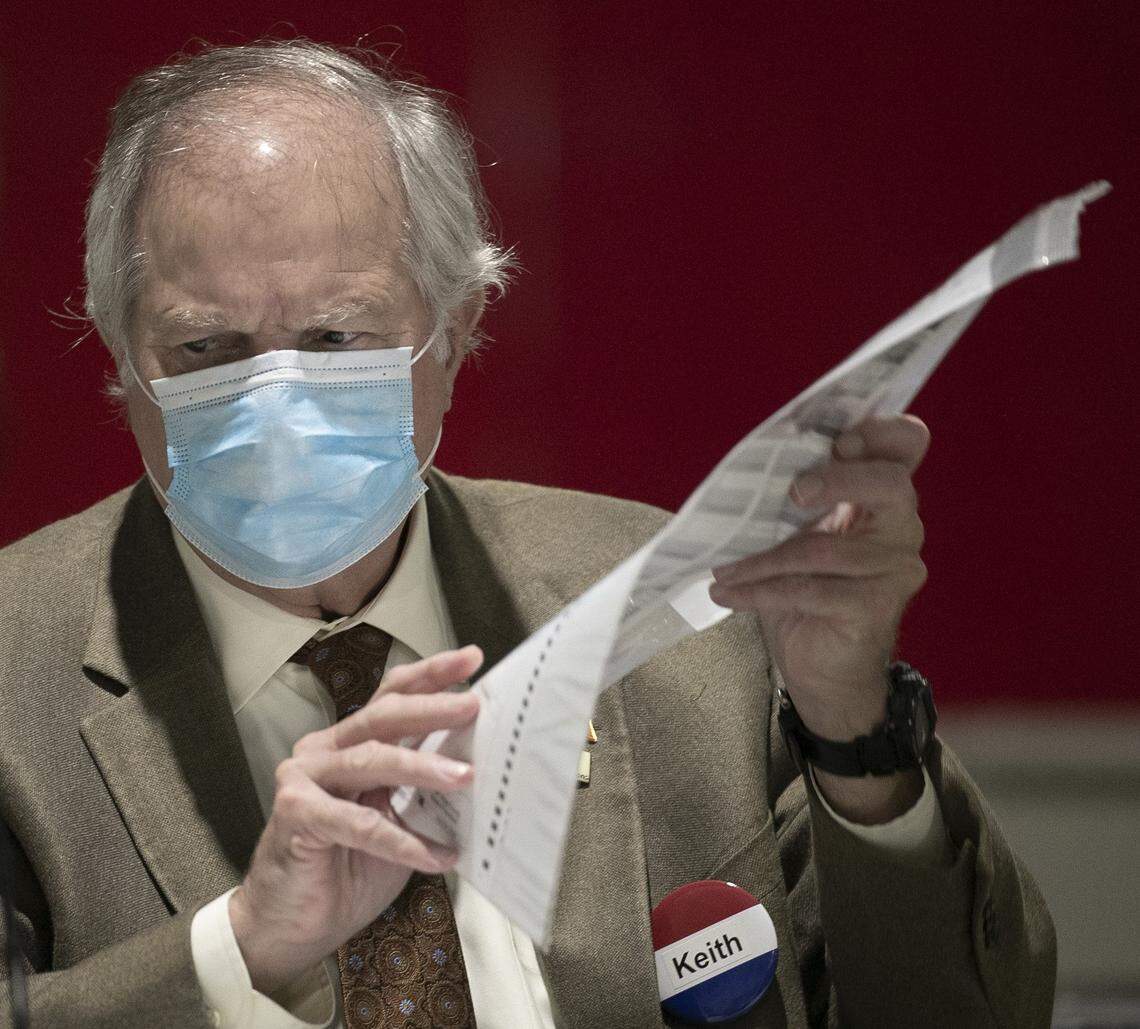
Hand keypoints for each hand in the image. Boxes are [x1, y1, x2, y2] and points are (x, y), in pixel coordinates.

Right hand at [228, 646, 482, 994]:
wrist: (289, 926)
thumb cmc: (347, 870)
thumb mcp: (396, 820)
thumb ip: (422, 790)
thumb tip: (480, 766)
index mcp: (349, 744)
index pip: (391, 699)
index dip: (430, 676)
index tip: (472, 658)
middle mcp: (324, 751)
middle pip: (383, 716)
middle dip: (432, 707)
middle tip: (473, 705)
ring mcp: (304, 779)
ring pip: (371, 759)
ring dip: (423, 768)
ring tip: (466, 776)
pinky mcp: (296, 814)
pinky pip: (359, 823)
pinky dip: (402, 840)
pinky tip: (436, 855)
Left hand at [709, 416, 929, 820]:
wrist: (822, 672)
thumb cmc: (807, 594)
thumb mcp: (797, 536)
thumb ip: (797, 498)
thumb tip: (755, 461)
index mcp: (885, 500)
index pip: (907, 446)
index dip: (882, 433)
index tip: (839, 438)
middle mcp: (902, 531)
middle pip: (890, 484)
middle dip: (836, 479)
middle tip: (791, 492)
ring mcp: (895, 573)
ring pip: (823, 549)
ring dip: (760, 558)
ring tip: (722, 566)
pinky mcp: (873, 610)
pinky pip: (807, 590)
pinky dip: (758, 591)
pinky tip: (726, 592)